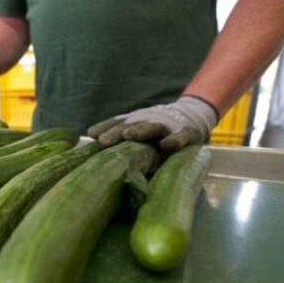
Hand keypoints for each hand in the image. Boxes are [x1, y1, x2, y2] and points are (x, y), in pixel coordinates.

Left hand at [88, 96, 218, 151]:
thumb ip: (124, 146)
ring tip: (129, 135)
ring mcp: (166, 125)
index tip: (91, 135)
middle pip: (129, 125)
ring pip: (151, 127)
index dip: (103, 128)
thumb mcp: (139, 134)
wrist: (192, 116)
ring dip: (140, 130)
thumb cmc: (157, 133)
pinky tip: (166, 145)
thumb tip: (101, 167)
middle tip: (103, 141)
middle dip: (115, 132)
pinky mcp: (186, 132)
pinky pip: (180, 136)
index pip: (116, 123)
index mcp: (134, 122)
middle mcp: (147, 120)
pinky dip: (174, 140)